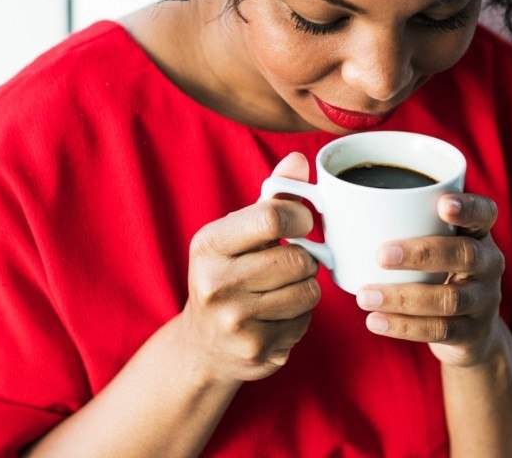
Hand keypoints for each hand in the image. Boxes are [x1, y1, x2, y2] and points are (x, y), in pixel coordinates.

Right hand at [178, 153, 321, 382]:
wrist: (202, 346)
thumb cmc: (225, 276)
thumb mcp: (236, 234)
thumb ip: (270, 198)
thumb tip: (300, 160)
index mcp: (209, 245)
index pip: (270, 218)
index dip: (298, 218)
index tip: (301, 224)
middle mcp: (216, 284)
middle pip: (298, 259)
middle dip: (304, 259)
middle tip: (290, 263)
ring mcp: (236, 323)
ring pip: (309, 292)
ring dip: (305, 288)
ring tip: (282, 289)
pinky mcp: (258, 352)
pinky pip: (305, 322)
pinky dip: (299, 317)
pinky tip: (275, 316)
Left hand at [354, 193, 505, 367]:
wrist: (470, 330)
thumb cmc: (436, 271)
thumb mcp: (433, 243)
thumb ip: (402, 222)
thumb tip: (326, 196)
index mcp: (477, 234)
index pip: (484, 213)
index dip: (468, 207)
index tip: (442, 203)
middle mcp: (488, 264)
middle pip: (465, 255)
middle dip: (422, 253)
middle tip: (381, 255)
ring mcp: (483, 301)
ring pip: (449, 298)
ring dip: (402, 297)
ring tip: (364, 296)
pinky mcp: (471, 334)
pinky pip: (439, 330)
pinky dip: (403, 326)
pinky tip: (374, 320)